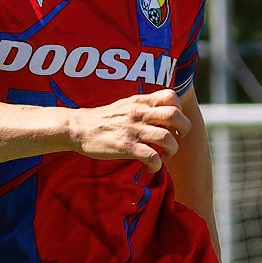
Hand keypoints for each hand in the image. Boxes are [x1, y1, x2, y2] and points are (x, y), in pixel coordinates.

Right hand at [74, 90, 188, 173]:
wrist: (78, 128)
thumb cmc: (104, 119)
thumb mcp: (125, 104)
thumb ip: (144, 106)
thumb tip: (164, 113)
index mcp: (140, 101)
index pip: (171, 96)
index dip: (180, 110)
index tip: (173, 123)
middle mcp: (139, 113)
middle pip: (175, 115)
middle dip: (183, 130)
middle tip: (176, 139)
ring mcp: (133, 130)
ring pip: (167, 139)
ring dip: (172, 150)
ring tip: (165, 156)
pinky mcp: (127, 147)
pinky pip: (153, 157)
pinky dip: (157, 165)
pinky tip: (151, 166)